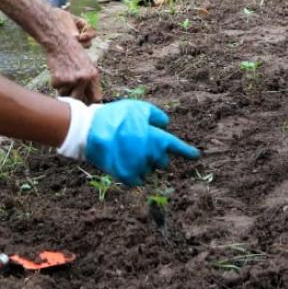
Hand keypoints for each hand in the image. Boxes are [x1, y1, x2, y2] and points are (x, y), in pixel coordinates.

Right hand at [46, 15, 101, 102]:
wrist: (60, 42)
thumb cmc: (74, 54)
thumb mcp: (87, 66)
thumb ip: (89, 83)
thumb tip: (91, 102)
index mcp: (94, 76)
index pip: (96, 98)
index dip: (91, 106)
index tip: (87, 111)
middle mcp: (84, 79)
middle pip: (79, 100)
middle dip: (74, 99)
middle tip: (70, 93)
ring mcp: (71, 80)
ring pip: (65, 95)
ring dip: (63, 89)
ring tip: (64, 74)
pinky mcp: (59, 79)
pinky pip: (56, 88)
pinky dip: (55, 82)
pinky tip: (58, 70)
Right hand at [59, 98, 199, 186]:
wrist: (91, 131)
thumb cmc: (116, 116)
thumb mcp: (139, 108)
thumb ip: (156, 116)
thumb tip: (165, 124)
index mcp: (157, 139)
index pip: (177, 147)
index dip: (188, 152)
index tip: (196, 156)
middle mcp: (151, 155)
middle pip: (162, 162)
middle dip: (157, 156)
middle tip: (143, 146)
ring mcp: (139, 167)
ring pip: (149, 170)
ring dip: (145, 164)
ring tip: (130, 152)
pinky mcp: (126, 177)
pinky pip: (138, 180)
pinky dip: (136, 174)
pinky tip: (128, 164)